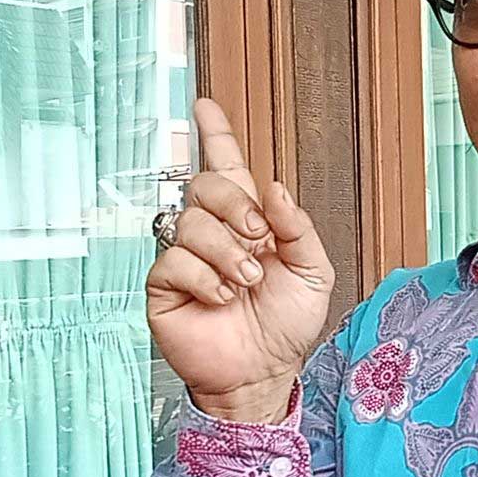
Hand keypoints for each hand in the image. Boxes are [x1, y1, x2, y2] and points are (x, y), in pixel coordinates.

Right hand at [146, 98, 334, 422]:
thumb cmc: (288, 322)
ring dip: (227, 253)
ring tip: (246, 283)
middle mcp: (215, 233)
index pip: (228, 169)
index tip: (205, 106)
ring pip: (191, 223)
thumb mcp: (312, 269)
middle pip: (206, 185)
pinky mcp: (165, 286)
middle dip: (235, 206)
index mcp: (249, 221)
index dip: (215, 136)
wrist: (268, 370)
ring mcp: (187, 257)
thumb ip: (295, 226)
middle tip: (258, 240)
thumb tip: (272, 187)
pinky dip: (206, 279)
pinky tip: (221, 297)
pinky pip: (173, 261)